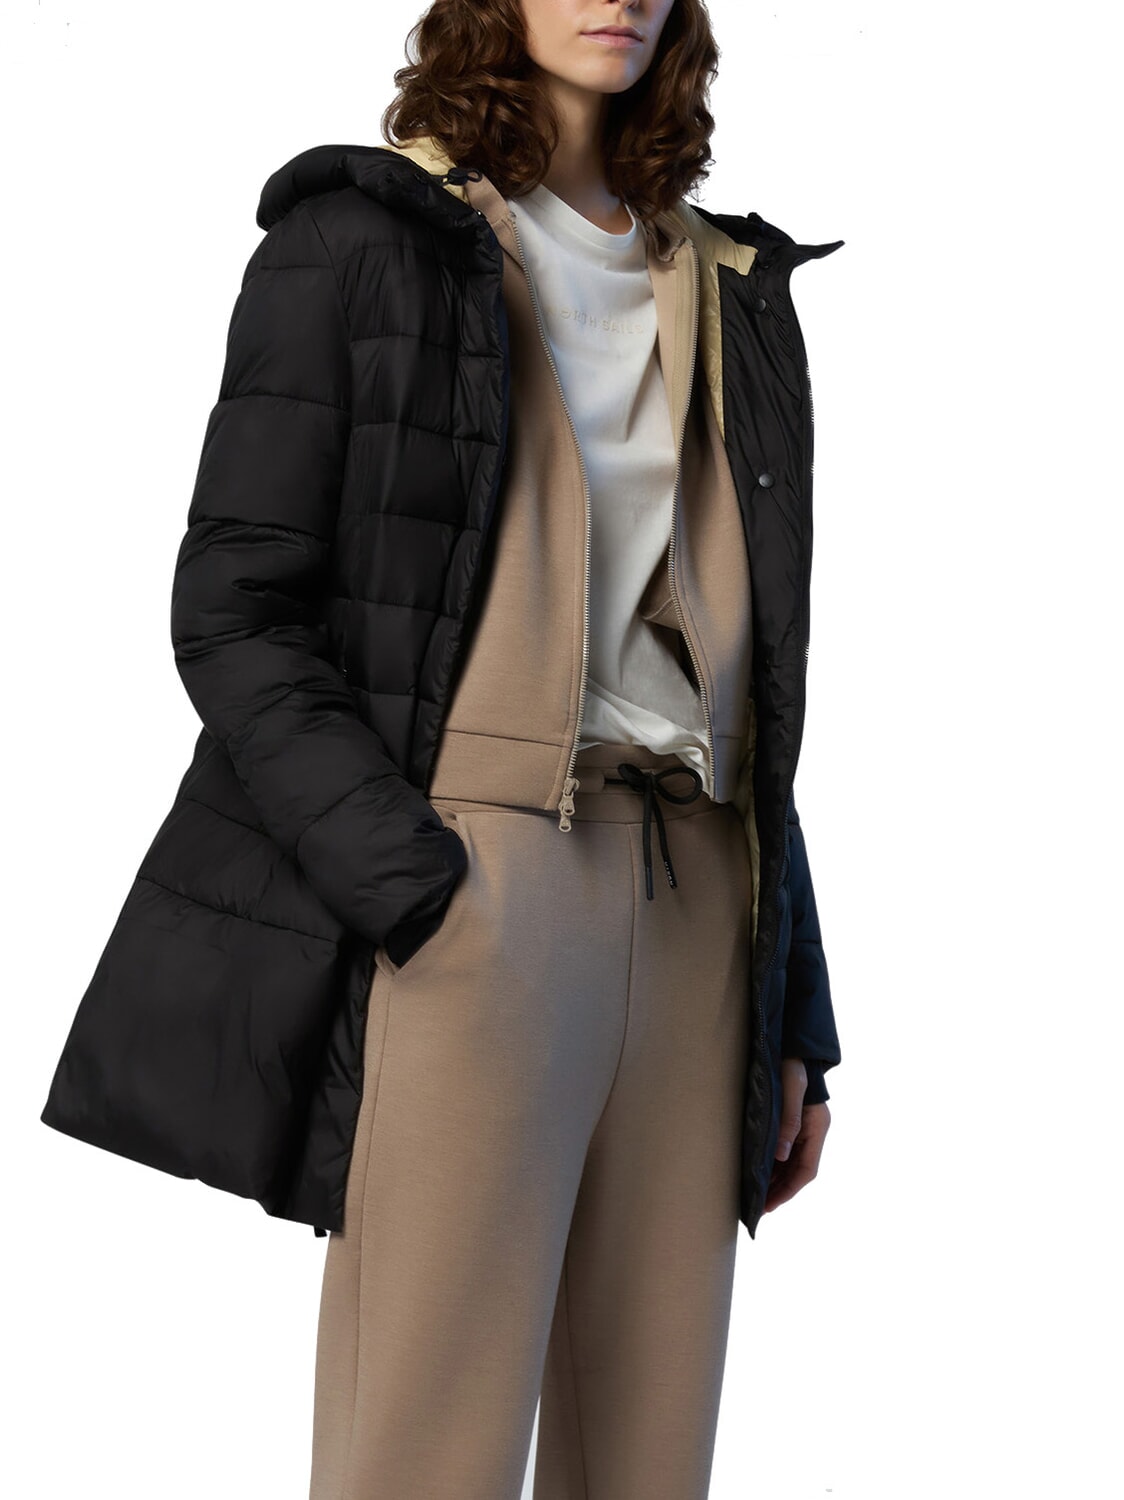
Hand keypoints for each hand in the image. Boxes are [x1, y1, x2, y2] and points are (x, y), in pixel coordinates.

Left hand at [763, 1057, 830, 1213]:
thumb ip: (788, 1120)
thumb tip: (780, 1156)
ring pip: (792, 1164)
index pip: (807, 1170)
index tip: (770, 1205)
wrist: (793, 1045)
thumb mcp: (790, 1089)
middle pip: (799, 1171)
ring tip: (756, 1197)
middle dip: (780, 1191)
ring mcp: (805, 1128)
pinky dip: (774, 1166)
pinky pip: (785, 1152)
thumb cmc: (792, 1063)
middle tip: (758, 1208)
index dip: (789, 1190)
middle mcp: (813, 1131)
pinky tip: (759, 1173)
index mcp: (817, 1126)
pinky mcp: (792, 1123)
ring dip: (776, 1182)